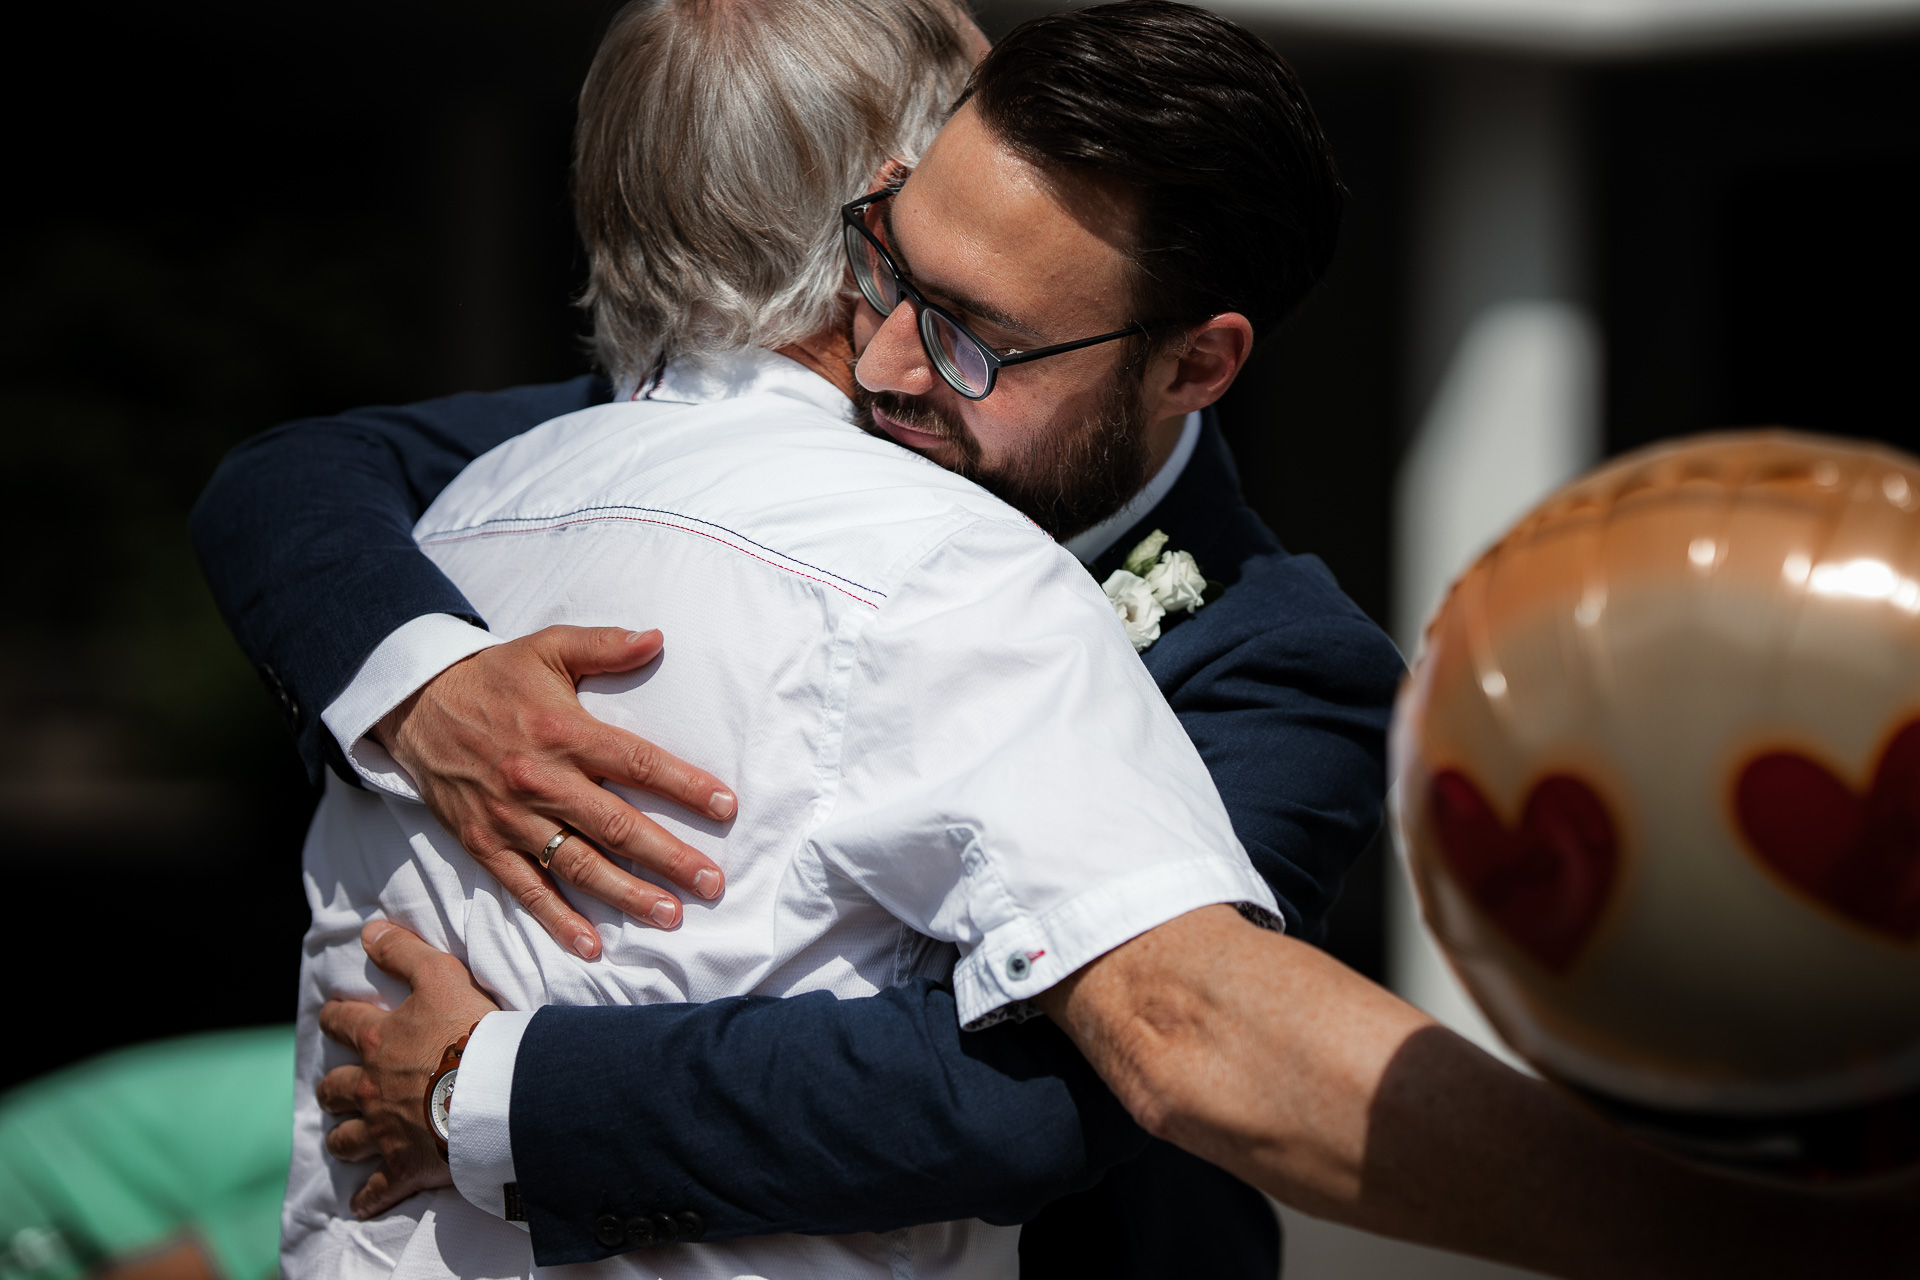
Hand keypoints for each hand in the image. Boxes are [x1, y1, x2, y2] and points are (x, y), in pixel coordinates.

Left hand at [317, 921, 500, 1218]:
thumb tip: (369, 931)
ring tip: (348, 1139)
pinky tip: (362, 1203)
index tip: (334, 1018)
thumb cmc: (470, 1030)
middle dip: (334, 1088)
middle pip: (335, 1089)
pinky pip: (378, 1190)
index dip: (336, 1018)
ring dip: (344, 1138)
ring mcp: (384, 1131)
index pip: (342, 1023)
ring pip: (346, 1139)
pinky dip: (369, 1198)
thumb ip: (404, 952)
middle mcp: (372, 1087)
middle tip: (339, 1088)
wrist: (493, 1091)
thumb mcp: (441, 975)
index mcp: (380, 1041)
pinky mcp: (404, 1168)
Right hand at [375, 625, 736, 958]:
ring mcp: (511, 817)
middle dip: (668, 857)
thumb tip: (658, 639)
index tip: (725, 808)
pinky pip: (525, 888)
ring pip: (578, 864)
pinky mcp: (484, 844)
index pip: (638, 763)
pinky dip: (557, 919)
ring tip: (669, 916)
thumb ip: (604, 645)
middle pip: (616, 825)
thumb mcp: (547, 647)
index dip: (685, 787)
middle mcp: (541, 780)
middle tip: (712, 883)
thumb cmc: (493, 676)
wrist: (414, 704)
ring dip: (626, 895)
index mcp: (564, 731)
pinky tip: (591, 945)